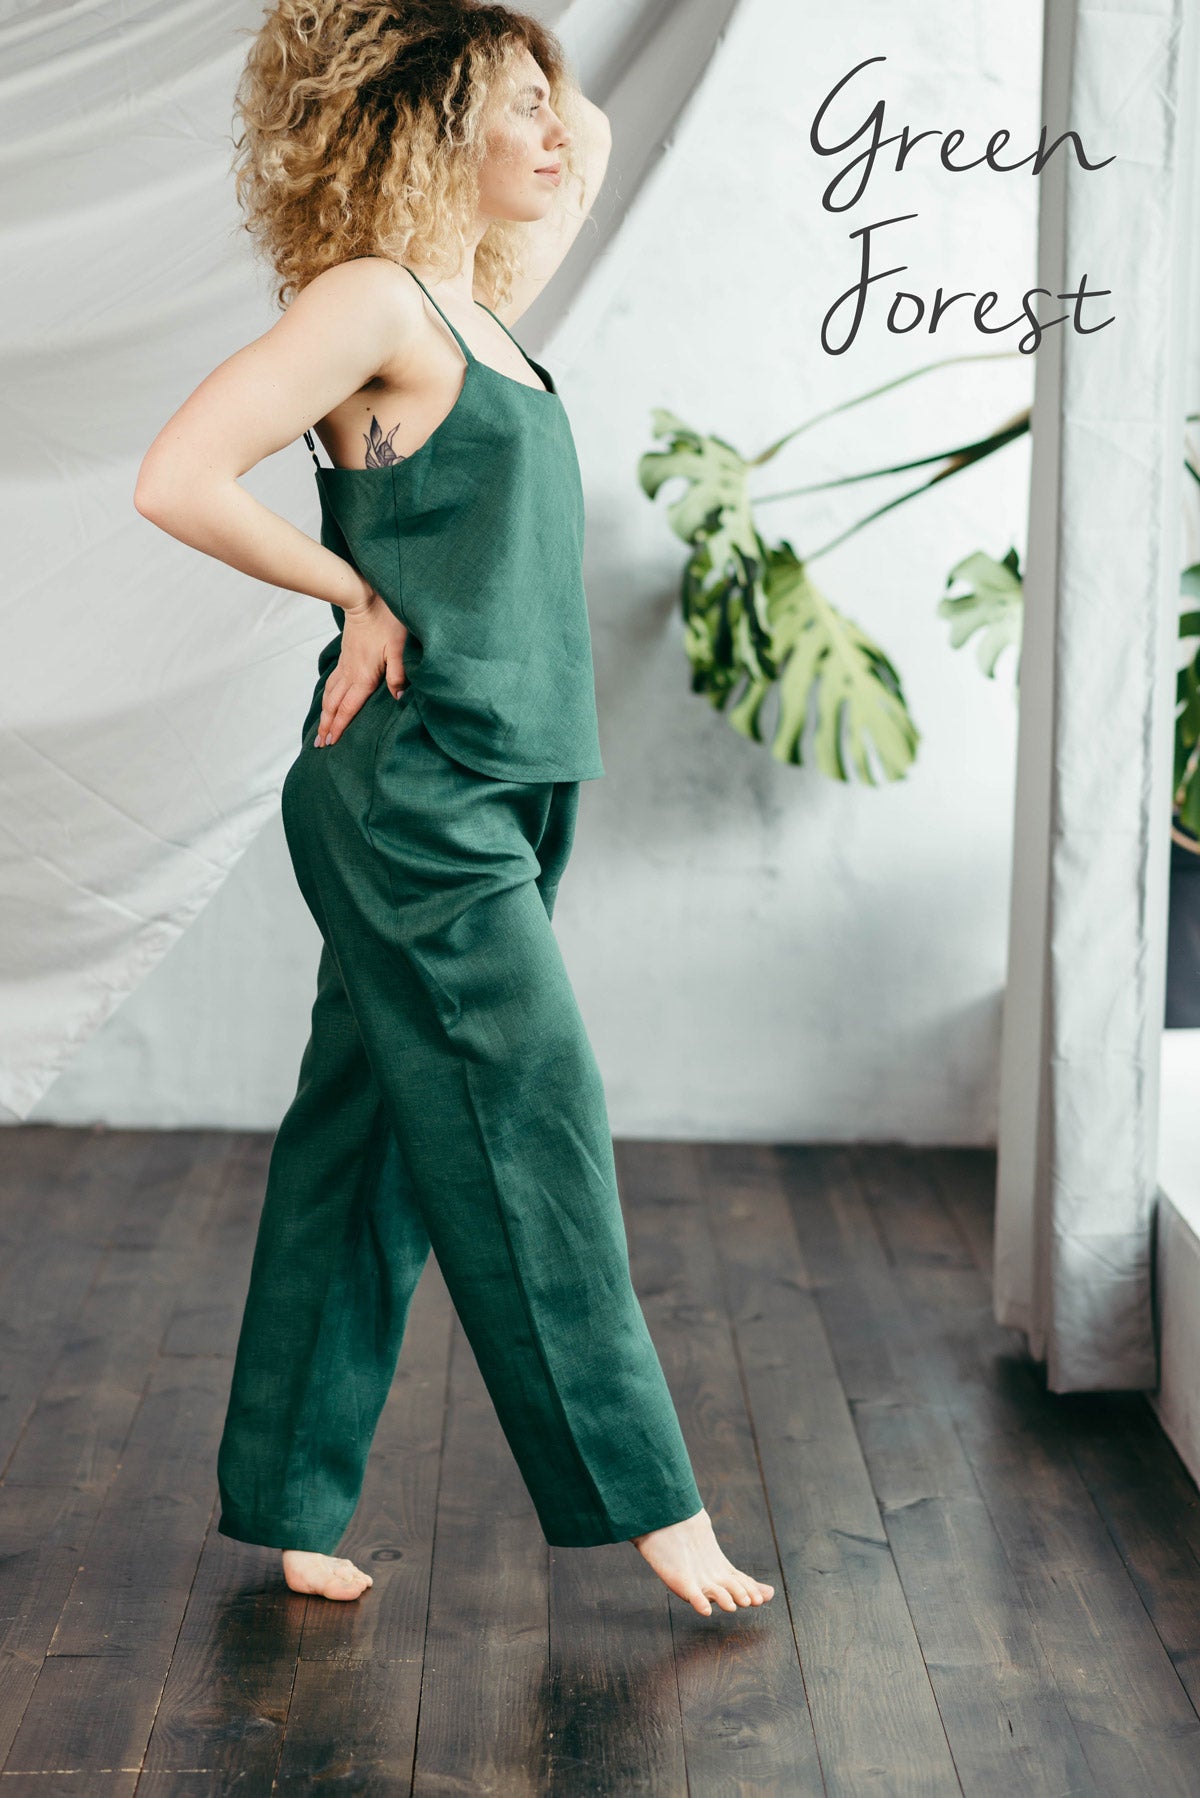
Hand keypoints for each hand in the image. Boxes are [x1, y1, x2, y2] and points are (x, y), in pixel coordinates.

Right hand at [316, 592, 408, 746]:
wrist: (365, 599)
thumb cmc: (386, 622)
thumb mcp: (398, 648)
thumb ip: (397, 674)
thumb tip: (398, 697)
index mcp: (363, 676)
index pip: (348, 708)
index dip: (339, 727)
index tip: (330, 742)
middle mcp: (350, 674)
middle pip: (334, 705)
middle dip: (326, 725)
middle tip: (319, 744)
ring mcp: (345, 665)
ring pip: (330, 694)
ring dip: (324, 713)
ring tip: (320, 728)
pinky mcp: (345, 657)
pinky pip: (332, 682)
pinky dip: (326, 696)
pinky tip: (327, 700)